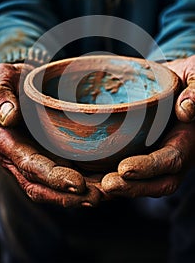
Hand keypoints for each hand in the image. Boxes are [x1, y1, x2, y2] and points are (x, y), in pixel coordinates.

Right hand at [0, 63, 102, 206]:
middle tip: (99, 197)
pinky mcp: (53, 153)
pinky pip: (69, 171)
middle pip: (44, 186)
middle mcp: (23, 157)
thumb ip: (2, 96)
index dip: (53, 178)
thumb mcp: (3, 80)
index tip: (78, 183)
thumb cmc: (11, 80)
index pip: (30, 166)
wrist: (23, 84)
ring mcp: (40, 157)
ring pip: (57, 185)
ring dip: (81, 194)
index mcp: (8, 143)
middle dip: (70, 196)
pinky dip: (87, 180)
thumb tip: (8, 116)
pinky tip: (107, 182)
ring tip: (109, 195)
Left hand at [100, 54, 194, 197]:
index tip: (125, 168)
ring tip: (91, 189)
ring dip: (116, 188)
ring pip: (138, 183)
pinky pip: (125, 173)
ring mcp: (155, 159)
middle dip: (130, 187)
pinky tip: (84, 177)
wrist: (175, 84)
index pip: (171, 160)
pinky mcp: (139, 154)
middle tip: (105, 185)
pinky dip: (105, 177)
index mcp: (187, 141)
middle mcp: (171, 156)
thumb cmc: (187, 79)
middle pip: (154, 183)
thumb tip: (186, 109)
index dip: (149, 167)